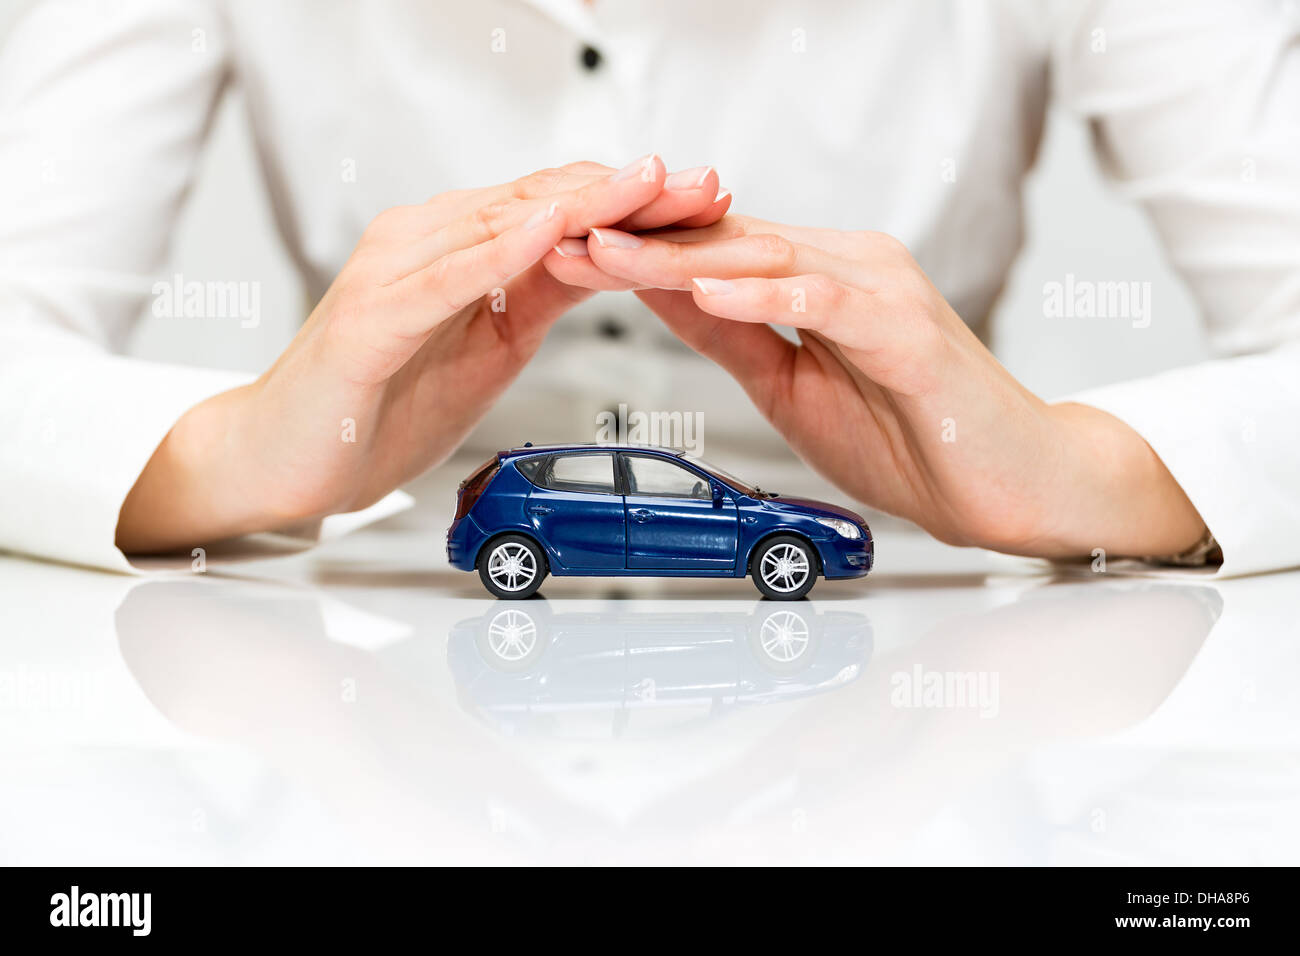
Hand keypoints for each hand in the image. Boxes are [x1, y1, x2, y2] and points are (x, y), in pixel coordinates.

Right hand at [116, 158, 729, 551]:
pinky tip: (547, 234)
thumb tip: (601, 260)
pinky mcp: (370, 317)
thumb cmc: (377, 403)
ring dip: (582, 205)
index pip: (558, 207)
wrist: (283, 457)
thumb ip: (536, 296)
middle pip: (542, 201)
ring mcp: (394, 272)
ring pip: (501, 225)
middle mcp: (425, 242)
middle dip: (630, 191)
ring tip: (648, 185)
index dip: (635, 199)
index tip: (704, 198)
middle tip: (703, 182)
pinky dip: (499, 254)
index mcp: (456, 249)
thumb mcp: (488, 348)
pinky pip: (445, 278)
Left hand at [543, 217, 1206, 558]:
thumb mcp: (790, 389)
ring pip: (765, 259)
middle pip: (727, 243)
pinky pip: (825, 301)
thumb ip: (734, 336)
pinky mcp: (907, 329)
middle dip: (638, 242)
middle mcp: (847, 269)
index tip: (567, 253)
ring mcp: (880, 291)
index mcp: (817, 282)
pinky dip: (766, 293)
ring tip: (610, 253)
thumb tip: (664, 296)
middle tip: (563, 235)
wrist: (1010, 487)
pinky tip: (711, 289)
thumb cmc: (915, 440)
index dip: (636, 253)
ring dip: (679, 257)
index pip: (713, 254)